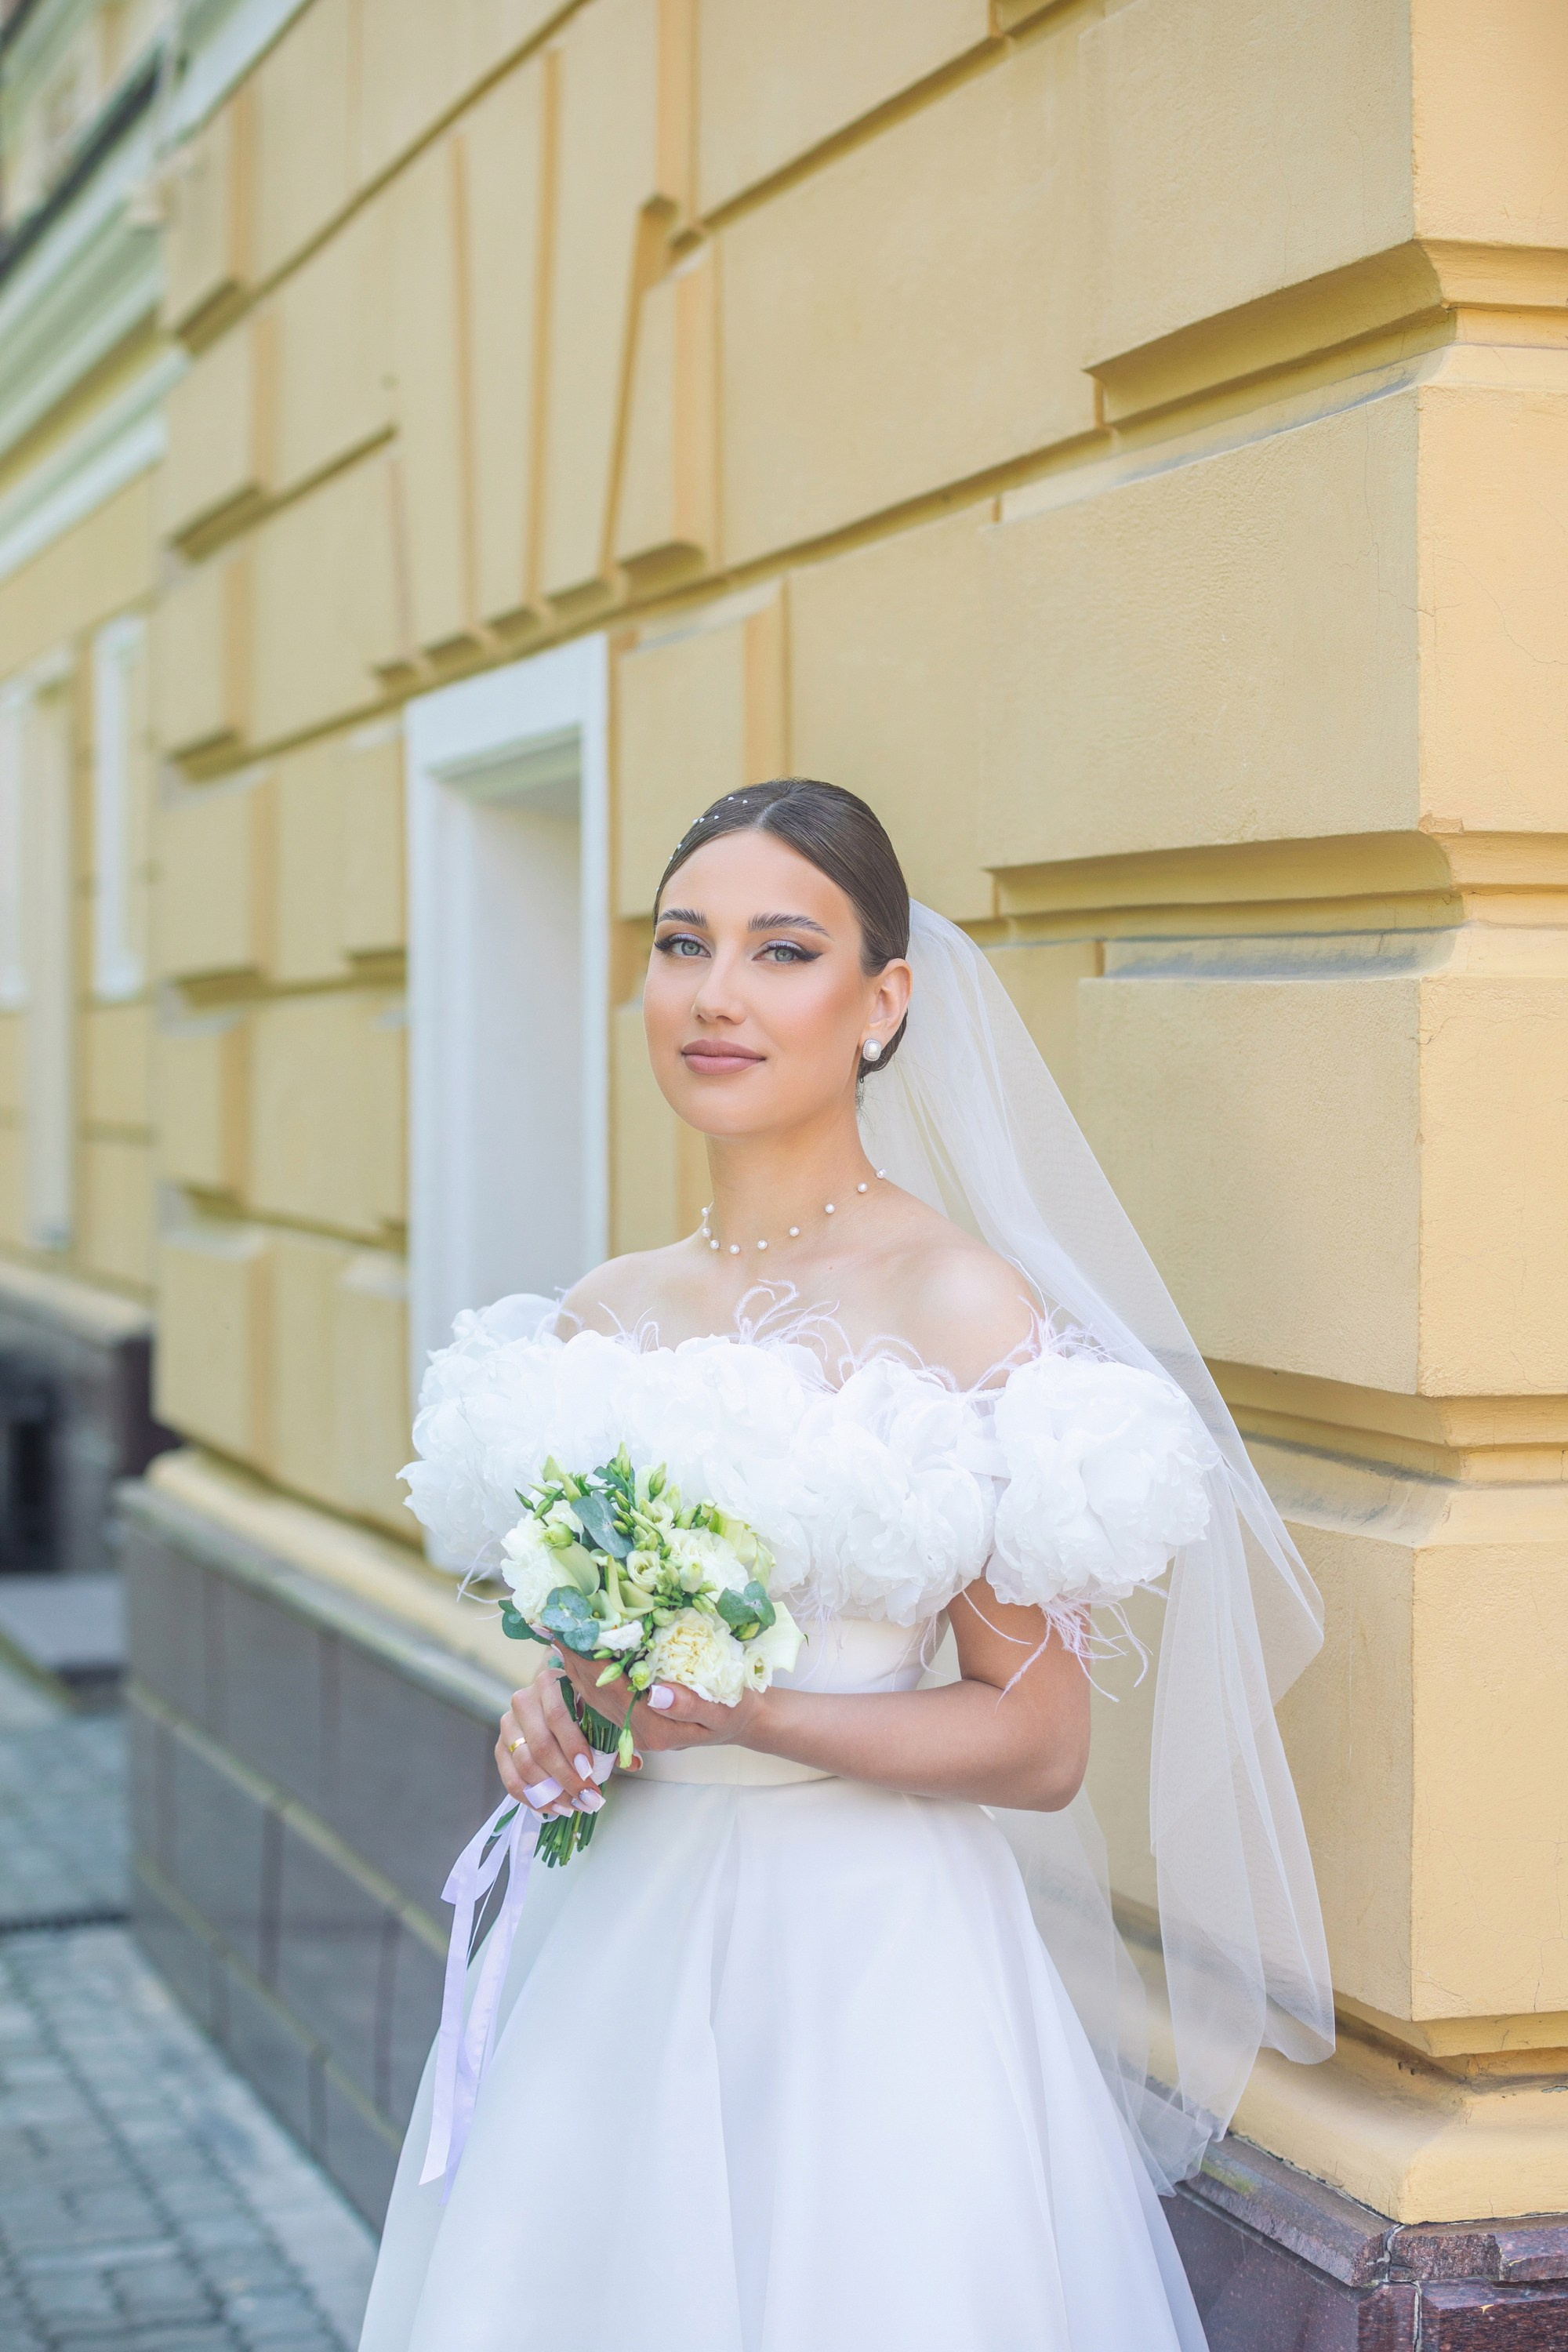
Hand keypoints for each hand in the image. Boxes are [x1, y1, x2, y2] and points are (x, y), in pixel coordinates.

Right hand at [495, 1654, 619, 1817]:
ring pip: (525, 1765)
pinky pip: (510, 1779)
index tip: (589, 1771)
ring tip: (574, 1806)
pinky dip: (532, 1798)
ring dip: (551, 1792)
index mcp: (549, 1683)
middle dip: (566, 1778)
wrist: (549, 1697)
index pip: (557, 1717)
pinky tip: (553, 1807)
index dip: (573, 1747)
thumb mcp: (597, 1710)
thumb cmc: (580, 1705)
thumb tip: (633, 1762)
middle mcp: (523, 1701)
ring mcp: (509, 1725)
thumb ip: (613, 1734)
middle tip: (587, 1798)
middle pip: (541, 1746)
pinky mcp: (500, 1747)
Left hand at [567, 1644, 765, 1753]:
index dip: (588, 1660)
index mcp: (653, 1728)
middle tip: (556, 1618)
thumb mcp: (722, 1711)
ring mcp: (630, 1724)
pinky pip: (599, 1691)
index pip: (610, 1690)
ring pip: (590, 1691)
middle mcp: (635, 1729)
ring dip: (573, 1659)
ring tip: (558, 1627)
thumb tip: (655, 1693)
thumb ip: (689, 1706)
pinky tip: (575, 1645)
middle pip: (592, 1690)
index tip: (573, 1629)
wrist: (740, 1722)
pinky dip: (584, 1667)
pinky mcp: (631, 1715)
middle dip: (573, 1654)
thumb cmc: (734, 1711)